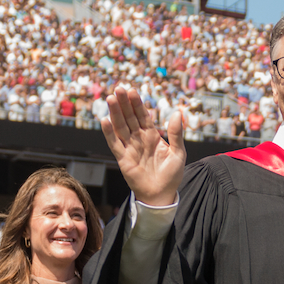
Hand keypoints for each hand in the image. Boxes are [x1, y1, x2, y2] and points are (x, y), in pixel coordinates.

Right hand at [100, 87, 185, 206]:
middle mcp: (139, 139)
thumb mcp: (178, 152)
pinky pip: (114, 144)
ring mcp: (130, 148)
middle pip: (129, 117)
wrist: (162, 194)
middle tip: (118, 88)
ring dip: (115, 113)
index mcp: (152, 136)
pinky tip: (105, 120)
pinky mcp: (123, 159)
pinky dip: (109, 133)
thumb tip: (177, 113)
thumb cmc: (171, 175)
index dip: (137, 103)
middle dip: (124, 103)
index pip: (143, 115)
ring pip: (120, 127)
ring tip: (111, 98)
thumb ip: (176, 134)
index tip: (132, 90)